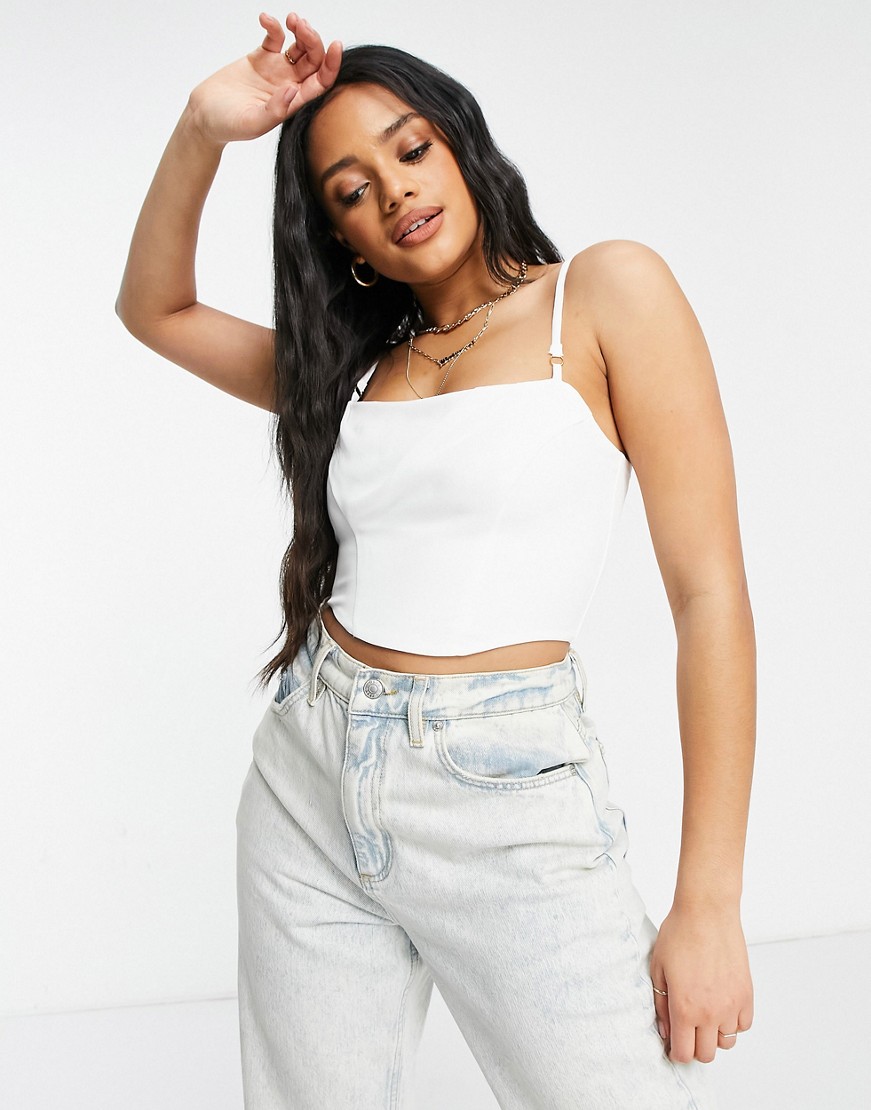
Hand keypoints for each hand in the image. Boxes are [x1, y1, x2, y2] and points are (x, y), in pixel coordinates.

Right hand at [186, 12, 341, 145]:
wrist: (204, 115)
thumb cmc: (228, 125)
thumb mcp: (253, 123)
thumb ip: (275, 110)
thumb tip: (292, 90)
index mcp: (293, 102)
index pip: (321, 82)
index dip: (332, 65)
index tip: (335, 46)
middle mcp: (289, 85)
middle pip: (313, 60)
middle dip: (313, 40)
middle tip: (300, 26)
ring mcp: (276, 71)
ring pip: (298, 47)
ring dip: (300, 30)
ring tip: (291, 19)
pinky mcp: (260, 58)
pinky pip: (274, 38)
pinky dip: (273, 26)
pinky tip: (265, 19)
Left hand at [648, 903, 753, 1063]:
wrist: (707, 912)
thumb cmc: (679, 934)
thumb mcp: (658, 969)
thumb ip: (661, 1005)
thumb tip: (666, 1032)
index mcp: (685, 1008)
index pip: (684, 1054)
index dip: (676, 1053)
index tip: (673, 1045)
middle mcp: (711, 1012)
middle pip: (707, 1055)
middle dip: (694, 1047)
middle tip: (687, 1031)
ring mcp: (732, 1004)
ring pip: (727, 1042)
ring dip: (714, 1035)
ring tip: (703, 1015)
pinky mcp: (747, 994)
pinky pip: (743, 1025)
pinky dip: (732, 1022)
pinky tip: (720, 1006)